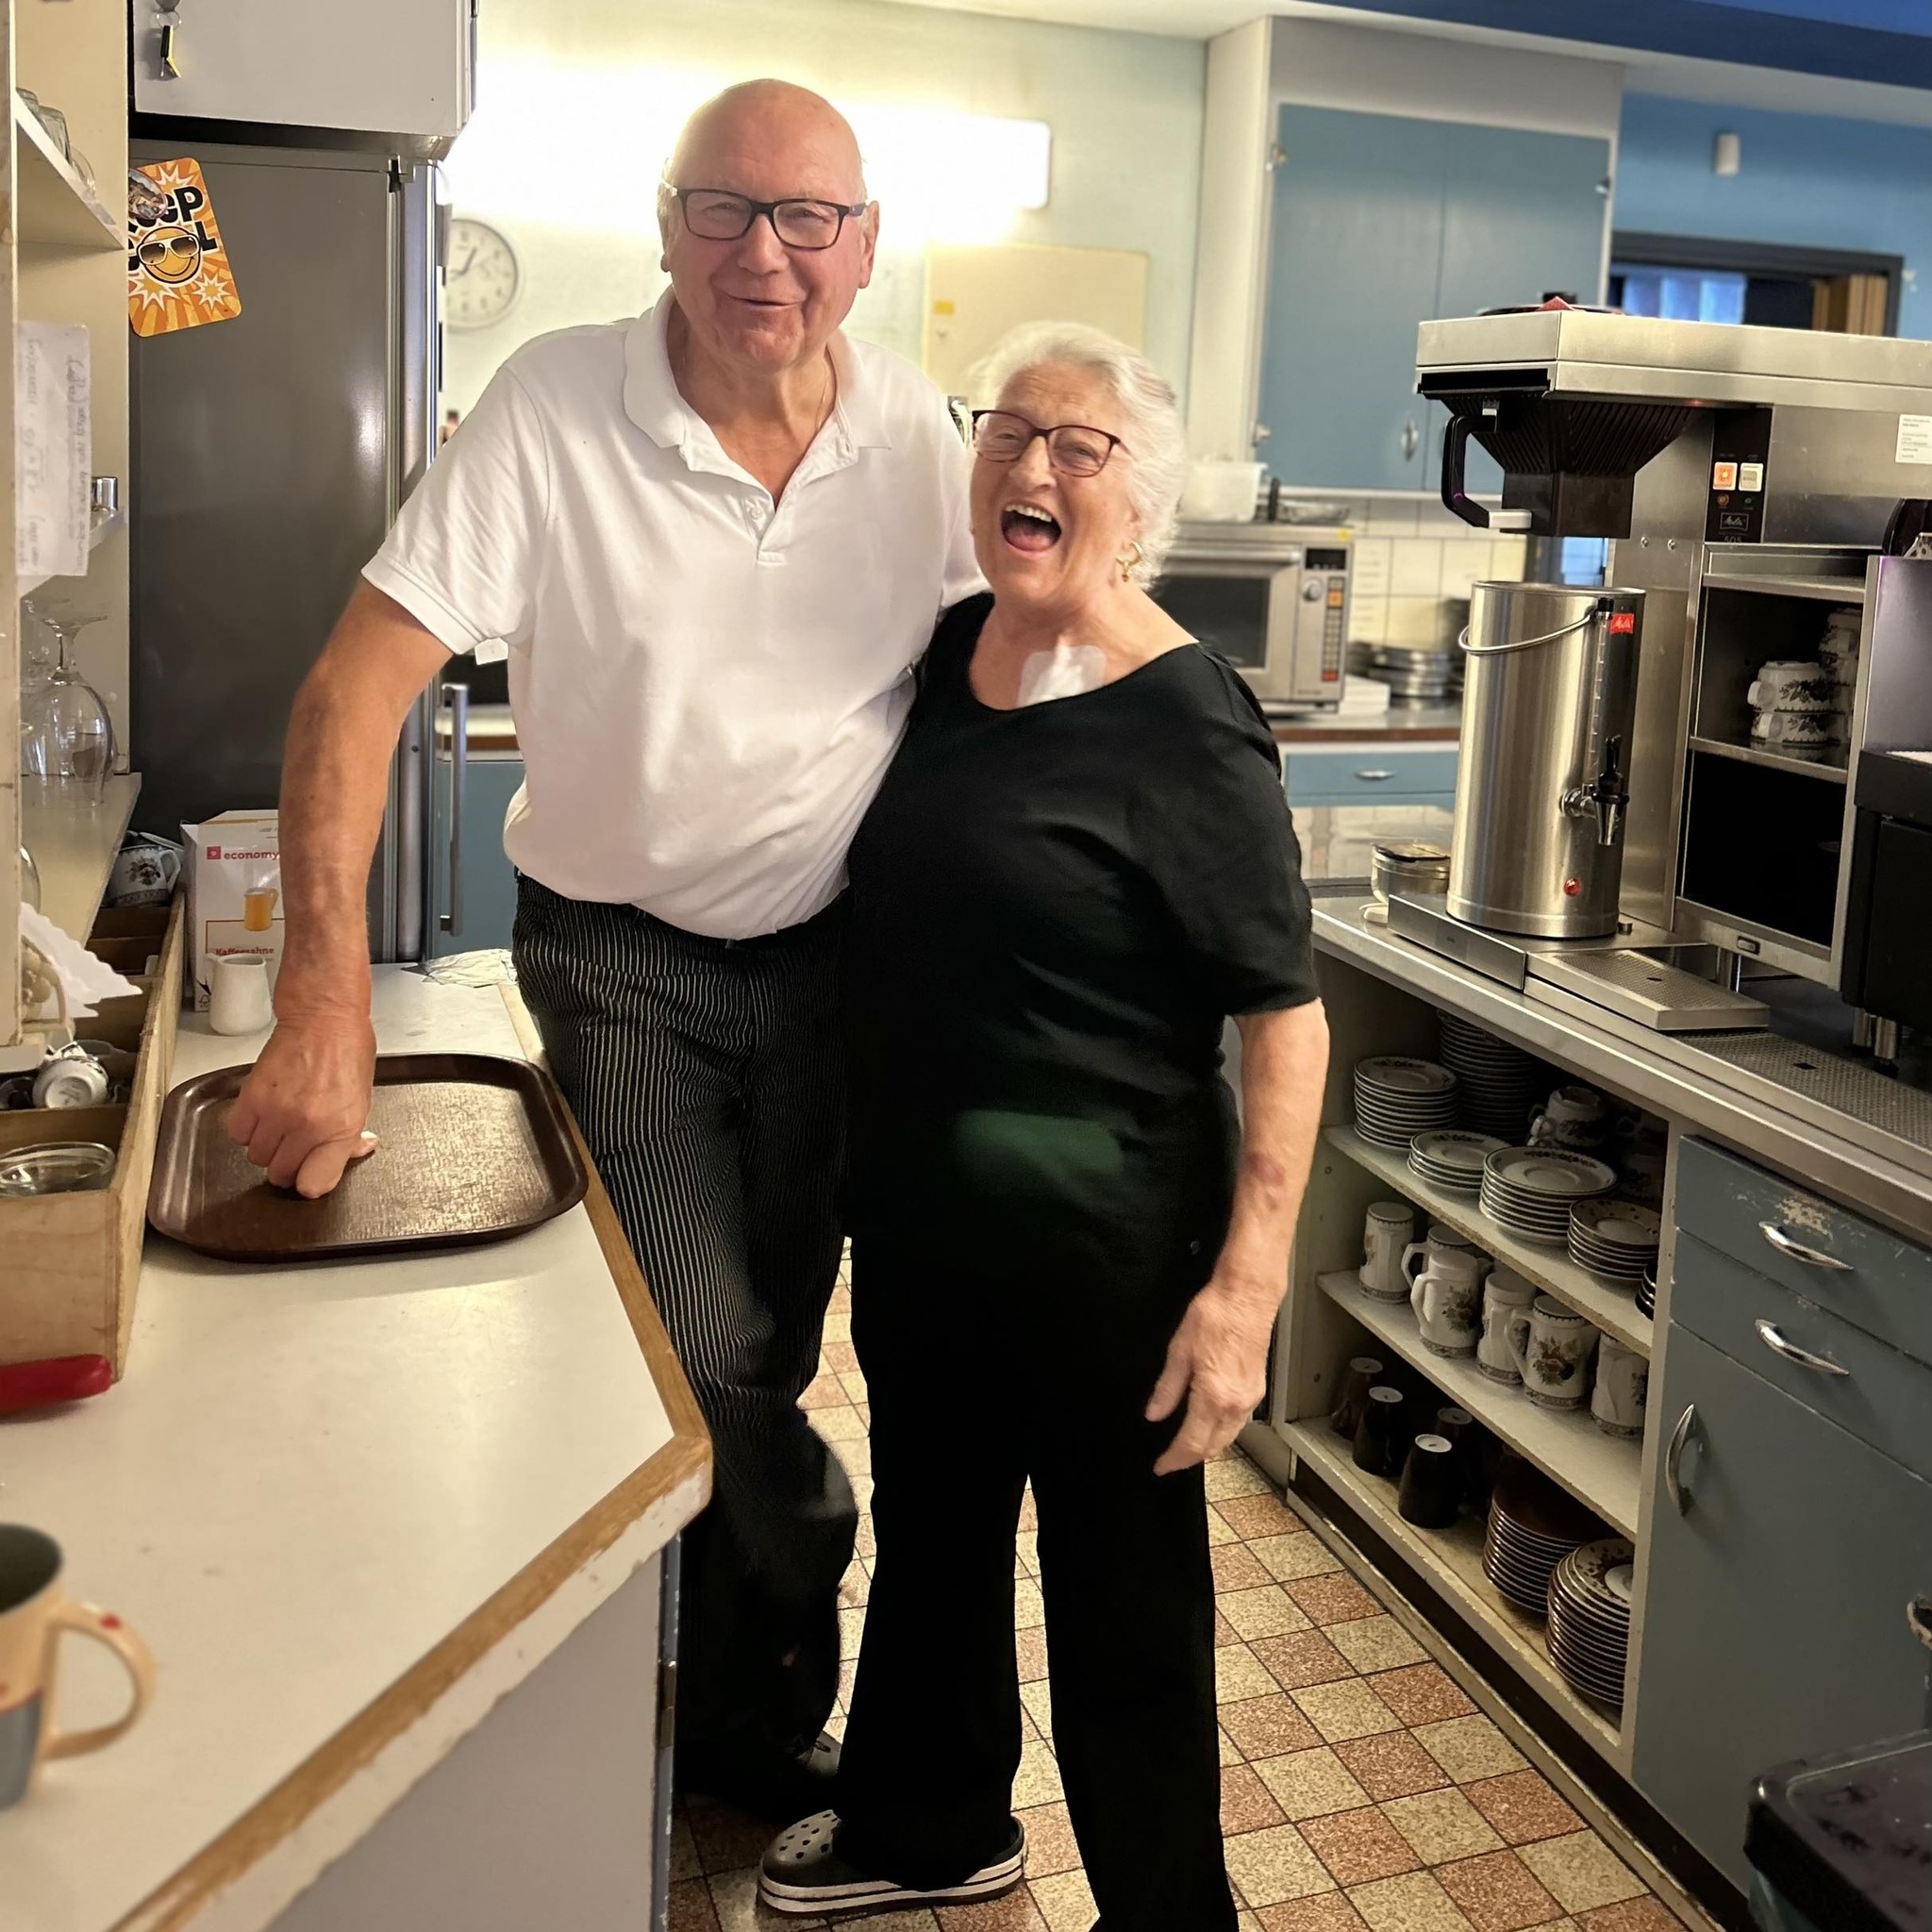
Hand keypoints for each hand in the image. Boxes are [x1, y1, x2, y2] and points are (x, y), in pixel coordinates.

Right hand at [228, 1011, 378, 1197]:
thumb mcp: (362, 1100)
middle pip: (281, 1174)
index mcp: (340, 1129)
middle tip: (293, 1149)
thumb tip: (355, 1153)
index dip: (310, 1183)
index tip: (309, 1175)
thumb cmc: (348, 1054)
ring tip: (280, 1126)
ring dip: (266, 1147)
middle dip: (287, 1166)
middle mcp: (308, 1125)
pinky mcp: (252, 1098)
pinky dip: (247, 1130)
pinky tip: (262, 1115)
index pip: (314, 1184)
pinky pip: (237, 1134)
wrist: (323, 1019)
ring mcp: (277, 1113)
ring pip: (256, 1157)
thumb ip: (351, 1135)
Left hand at [1145, 1266, 1280, 1475]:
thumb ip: (1167, 1388)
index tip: (1160, 1466)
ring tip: (1187, 1448)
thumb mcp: (1179, 1350)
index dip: (1174, 1459)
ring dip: (1208, 1448)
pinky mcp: (1256, 1388)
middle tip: (1171, 1461)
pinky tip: (1211, 1426)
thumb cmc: (1216, 1314)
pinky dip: (1223, 1433)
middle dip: (1190, 1459)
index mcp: (1213, 1396)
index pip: (1191, 1443)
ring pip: (1228, 1438)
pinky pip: (1239, 1423)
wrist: (1247, 1296)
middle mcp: (1235, 1403)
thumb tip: (1155, 1413)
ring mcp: (1249, 1397)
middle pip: (1213, 1447)